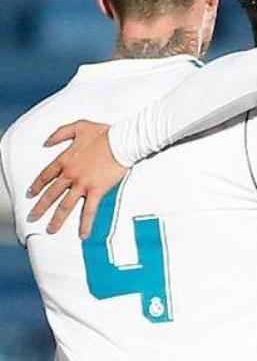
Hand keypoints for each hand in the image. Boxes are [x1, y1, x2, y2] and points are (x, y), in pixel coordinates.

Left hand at [27, 121, 126, 238]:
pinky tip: (83, 234)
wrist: (122, 141)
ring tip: (50, 230)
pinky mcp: (97, 190)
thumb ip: (60, 133)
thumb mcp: (79, 126)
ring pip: (65, 205)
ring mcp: (82, 184)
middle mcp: (70, 174)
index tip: (31, 194)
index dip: (37, 185)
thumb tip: (46, 142)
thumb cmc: (104, 133)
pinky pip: (89, 210)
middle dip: (40, 207)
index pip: (46, 175)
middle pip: (51, 194)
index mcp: (65, 160)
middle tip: (32, 218)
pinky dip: (85, 223)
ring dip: (56, 219)